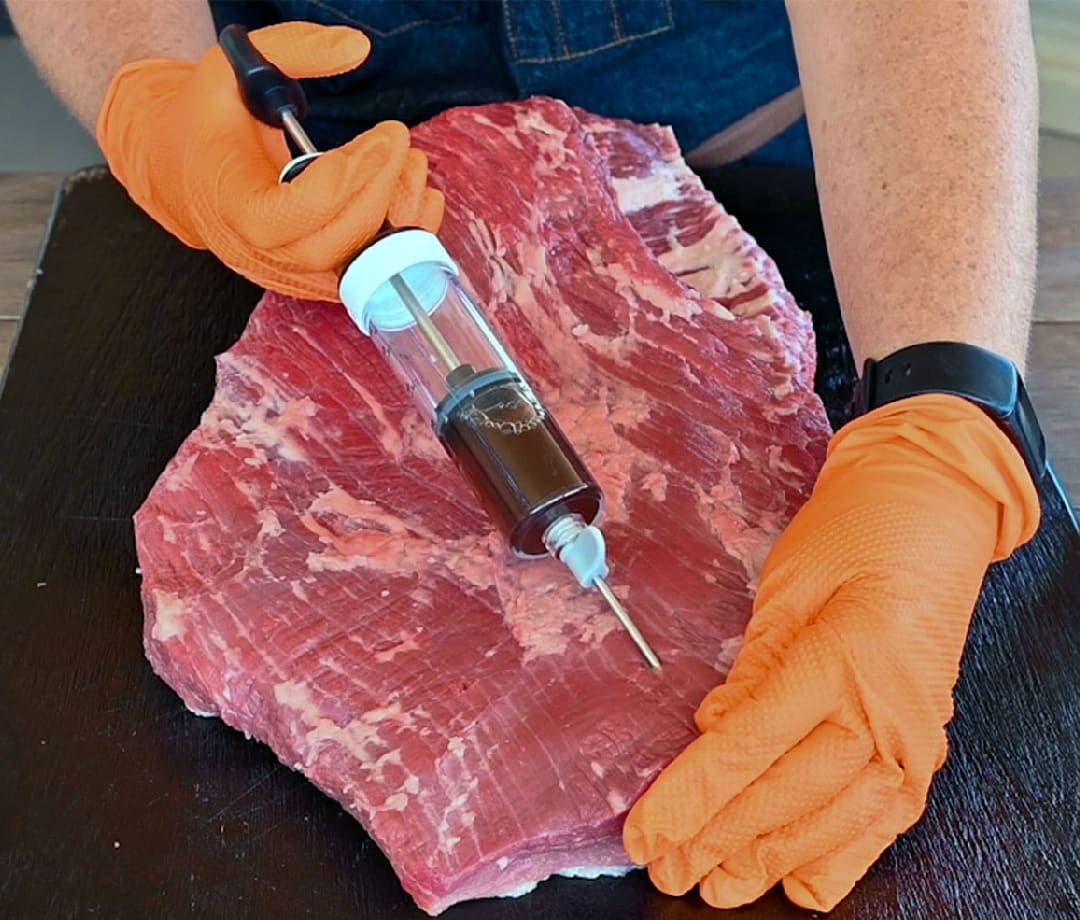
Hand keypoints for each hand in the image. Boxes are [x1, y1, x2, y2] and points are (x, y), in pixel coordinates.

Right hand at [95, 22, 443, 301]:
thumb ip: (291, 50)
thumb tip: (354, 47)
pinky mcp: (313, 276)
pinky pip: (363, 271)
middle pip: (328, 247)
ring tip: (411, 165)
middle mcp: (254, 251)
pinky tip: (414, 195)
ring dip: (396, 219)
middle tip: (399, 145)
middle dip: (376, 194)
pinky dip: (397, 237)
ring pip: (352, 268)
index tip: (382, 139)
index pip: (287, 217)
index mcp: (227, 204)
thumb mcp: (230, 68)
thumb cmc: (209, 120)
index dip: (342, 183)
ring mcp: (285, 272)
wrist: (186, 171)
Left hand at [623, 394, 1038, 910]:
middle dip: (717, 841)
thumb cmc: (854, 533)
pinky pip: (884, 823)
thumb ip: (752, 671)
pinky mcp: (925, 749)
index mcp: (839, 660)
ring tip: (717, 885)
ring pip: (833, 824)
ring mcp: (913, 738)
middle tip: (666, 868)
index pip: (747, 749)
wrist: (931, 513)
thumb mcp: (784, 591)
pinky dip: (838, 858)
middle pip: (784, 797)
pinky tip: (798, 883)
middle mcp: (882, 712)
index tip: (646, 833)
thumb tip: (713, 734)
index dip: (690, 799)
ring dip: (769, 861)